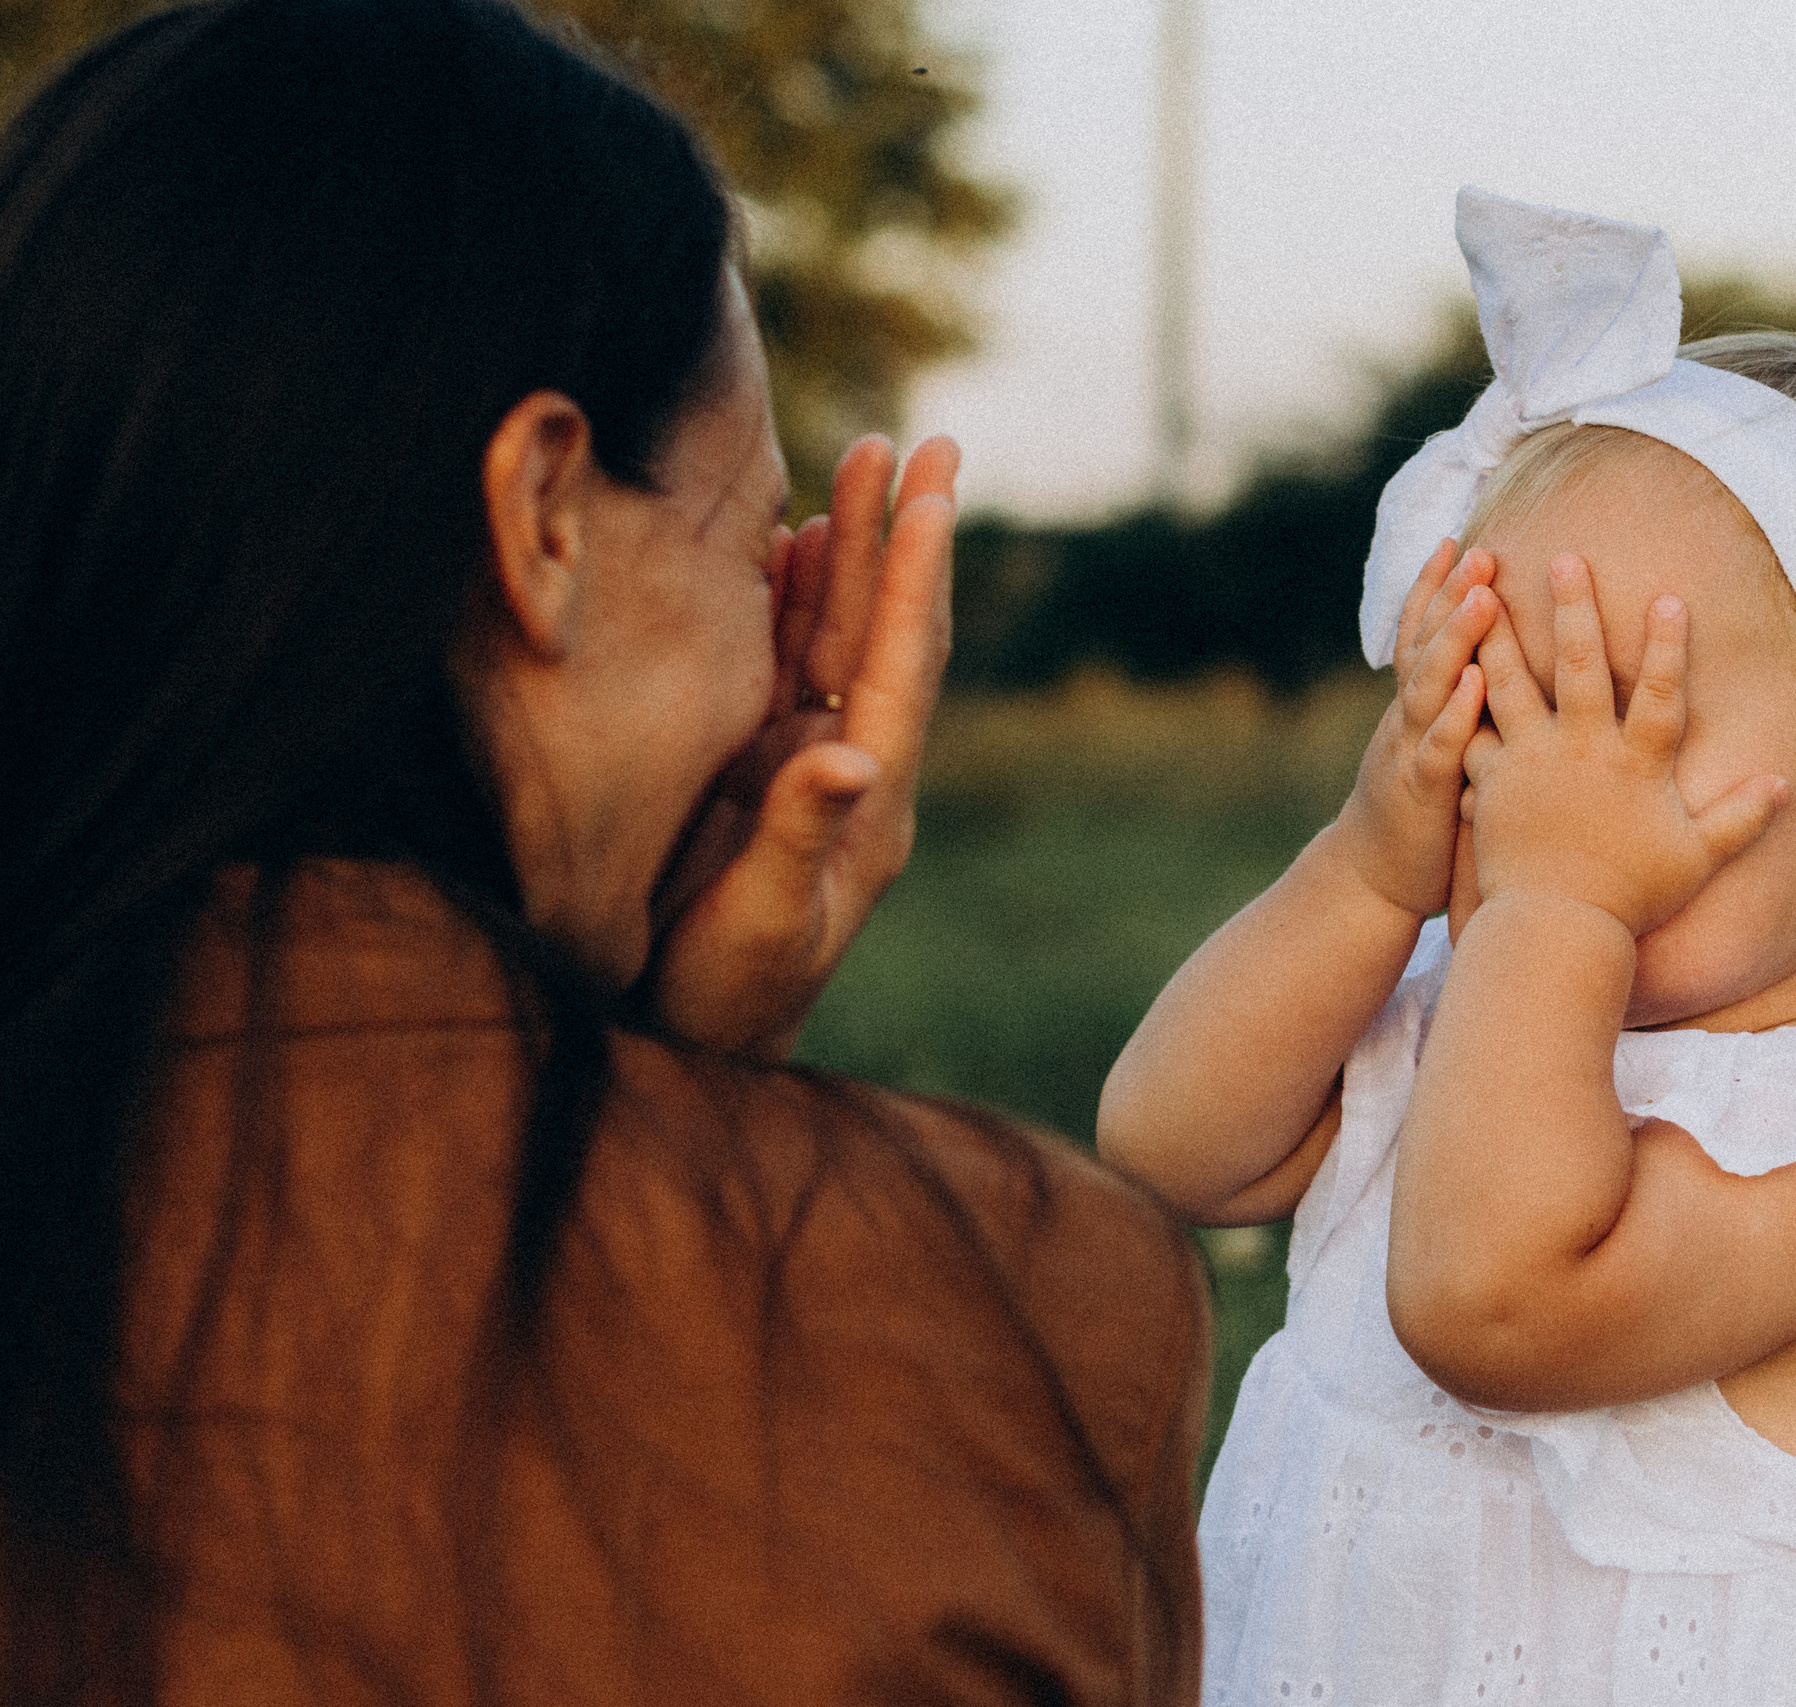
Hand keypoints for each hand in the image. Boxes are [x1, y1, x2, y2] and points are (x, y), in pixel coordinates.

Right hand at [647, 434, 957, 1058]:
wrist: (693, 1038)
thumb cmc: (727, 995)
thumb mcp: (764, 922)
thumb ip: (802, 836)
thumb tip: (848, 754)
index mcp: (870, 800)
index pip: (901, 666)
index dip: (917, 576)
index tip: (937, 490)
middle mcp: (851, 768)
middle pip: (886, 629)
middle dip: (902, 535)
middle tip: (926, 442)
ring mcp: (809, 763)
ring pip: (840, 634)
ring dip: (854, 551)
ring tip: (868, 464)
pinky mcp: (762, 768)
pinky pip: (790, 664)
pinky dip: (796, 599)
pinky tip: (799, 546)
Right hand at [1331, 540, 1498, 917]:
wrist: (1370, 884)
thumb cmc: (1419, 816)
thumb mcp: (1436, 752)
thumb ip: (1459, 712)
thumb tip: (1500, 672)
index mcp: (1412, 708)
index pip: (1418, 635)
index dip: (1433, 588)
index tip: (1457, 538)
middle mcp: (1405, 720)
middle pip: (1423, 646)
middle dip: (1448, 596)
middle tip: (1480, 550)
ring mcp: (1408, 752)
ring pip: (1427, 687)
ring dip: (1455, 640)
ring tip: (1484, 597)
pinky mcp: (1420, 794)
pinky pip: (1437, 748)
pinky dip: (1455, 714)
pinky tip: (1478, 686)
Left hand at [1462, 556, 1782, 937]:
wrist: (1556, 929)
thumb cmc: (1631, 898)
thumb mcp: (1696, 859)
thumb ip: (1740, 817)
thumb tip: (1784, 784)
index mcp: (1636, 765)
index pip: (1663, 694)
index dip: (1669, 646)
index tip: (1669, 596)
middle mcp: (1583, 751)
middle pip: (1581, 667)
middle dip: (1574, 608)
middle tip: (1563, 557)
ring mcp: (1531, 763)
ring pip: (1512, 684)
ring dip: (1501, 633)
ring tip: (1484, 589)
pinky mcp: (1491, 781)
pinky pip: (1472, 729)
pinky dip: (1459, 696)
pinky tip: (1445, 661)